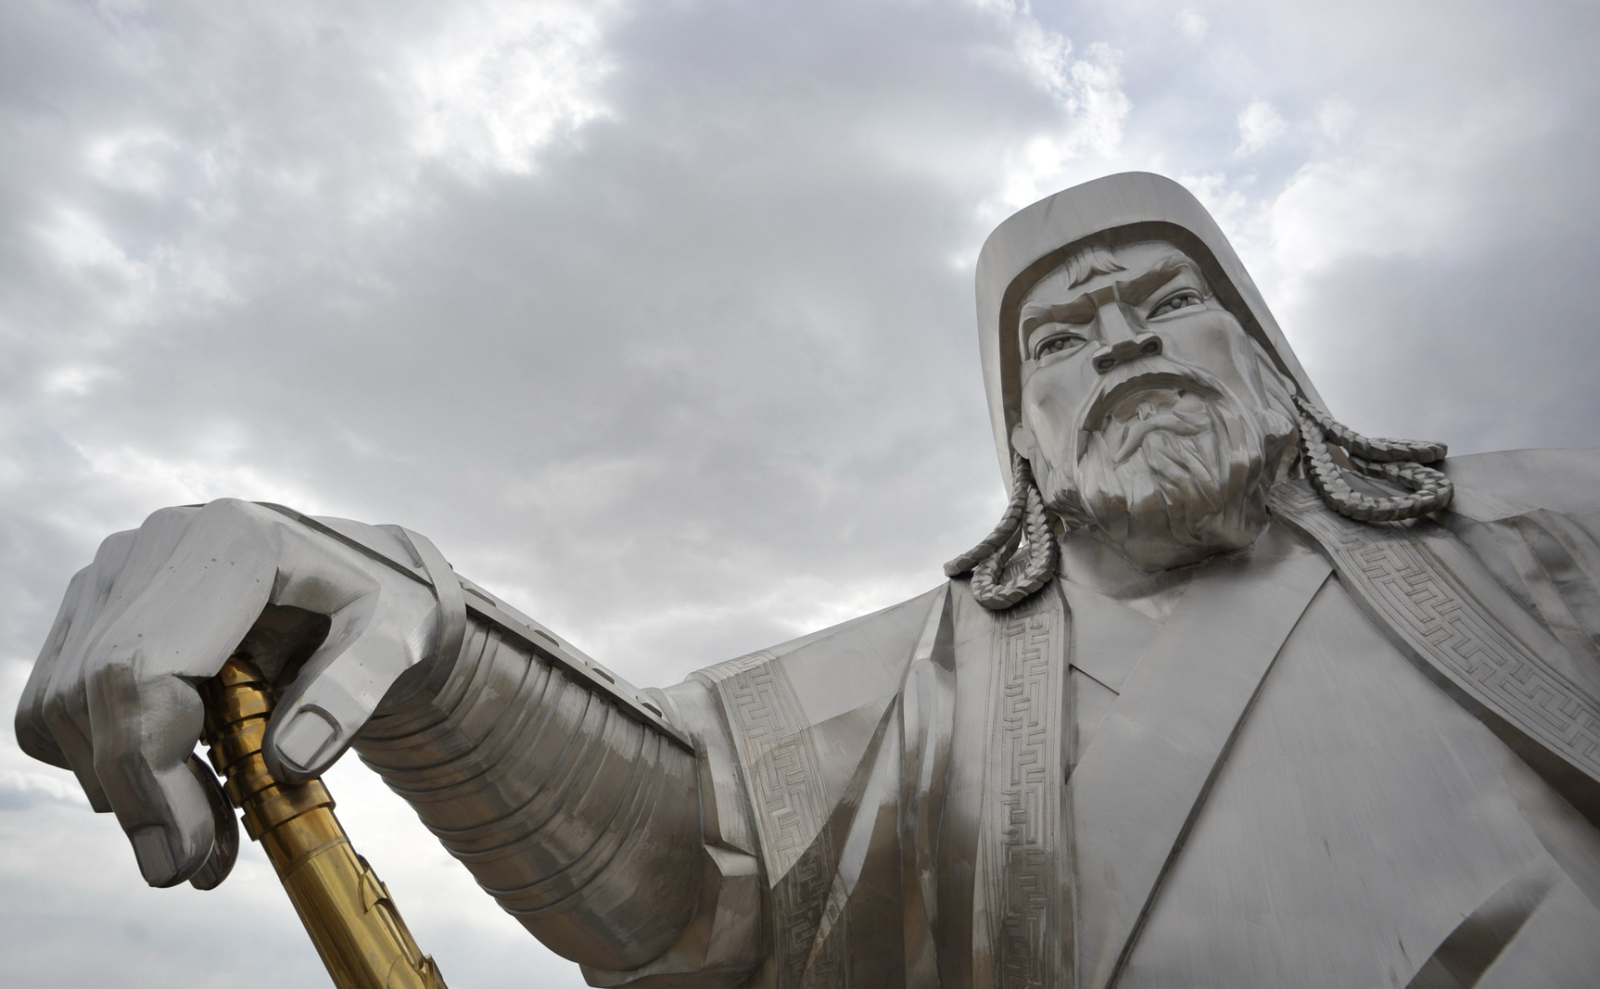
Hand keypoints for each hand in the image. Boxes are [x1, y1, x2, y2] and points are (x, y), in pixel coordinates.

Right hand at [14, 499, 445, 888]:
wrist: (366, 575)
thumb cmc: (387, 606)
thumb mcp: (401, 642)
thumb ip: (352, 694)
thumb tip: (287, 762)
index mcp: (232, 543)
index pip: (145, 665)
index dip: (149, 770)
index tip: (187, 854)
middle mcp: (157, 543)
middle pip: (95, 690)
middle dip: (137, 798)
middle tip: (197, 869)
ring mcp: (116, 571)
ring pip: (64, 705)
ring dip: (124, 790)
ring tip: (209, 830)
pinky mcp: (96, 605)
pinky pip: (57, 703)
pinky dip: (103, 761)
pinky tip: (181, 780)